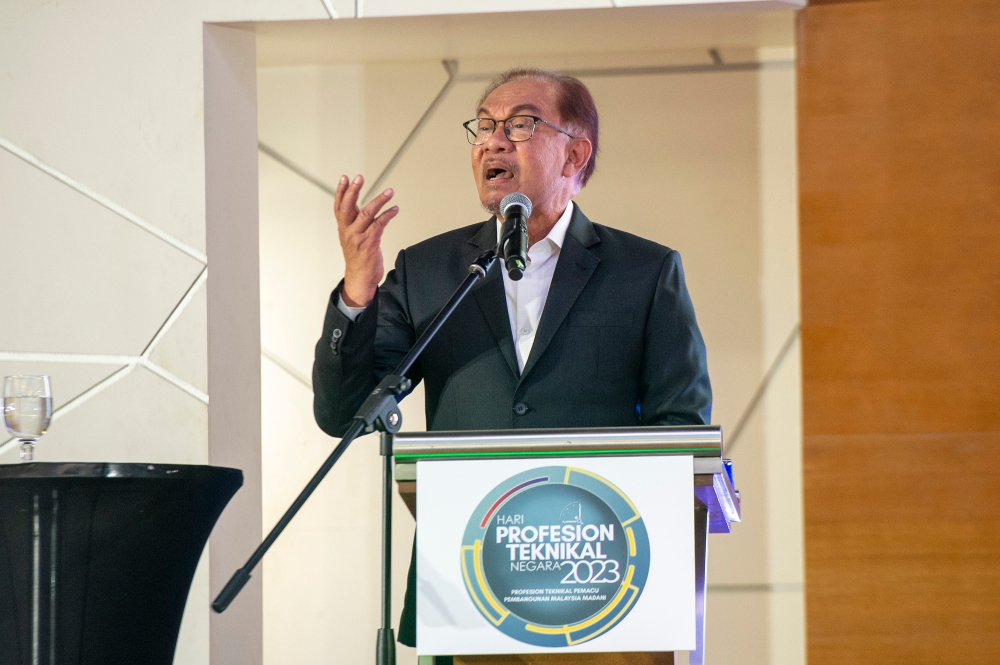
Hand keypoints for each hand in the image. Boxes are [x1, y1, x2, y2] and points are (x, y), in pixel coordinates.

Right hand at [334, 174, 398, 306]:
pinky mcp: (370, 243)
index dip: (341, 191)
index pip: (339, 206)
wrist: (360, 278)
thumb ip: (353, 222)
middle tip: (359, 178)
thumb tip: (356, 205)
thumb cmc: (357, 257)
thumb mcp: (351, 237)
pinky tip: (394, 209)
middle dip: (353, 191)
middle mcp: (348, 231)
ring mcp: (358, 237)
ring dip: (379, 200)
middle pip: (348, 207)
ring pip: (367, 214)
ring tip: (389, 192)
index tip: (345, 178)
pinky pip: (379, 224)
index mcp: (343, 228)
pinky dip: (388, 215)